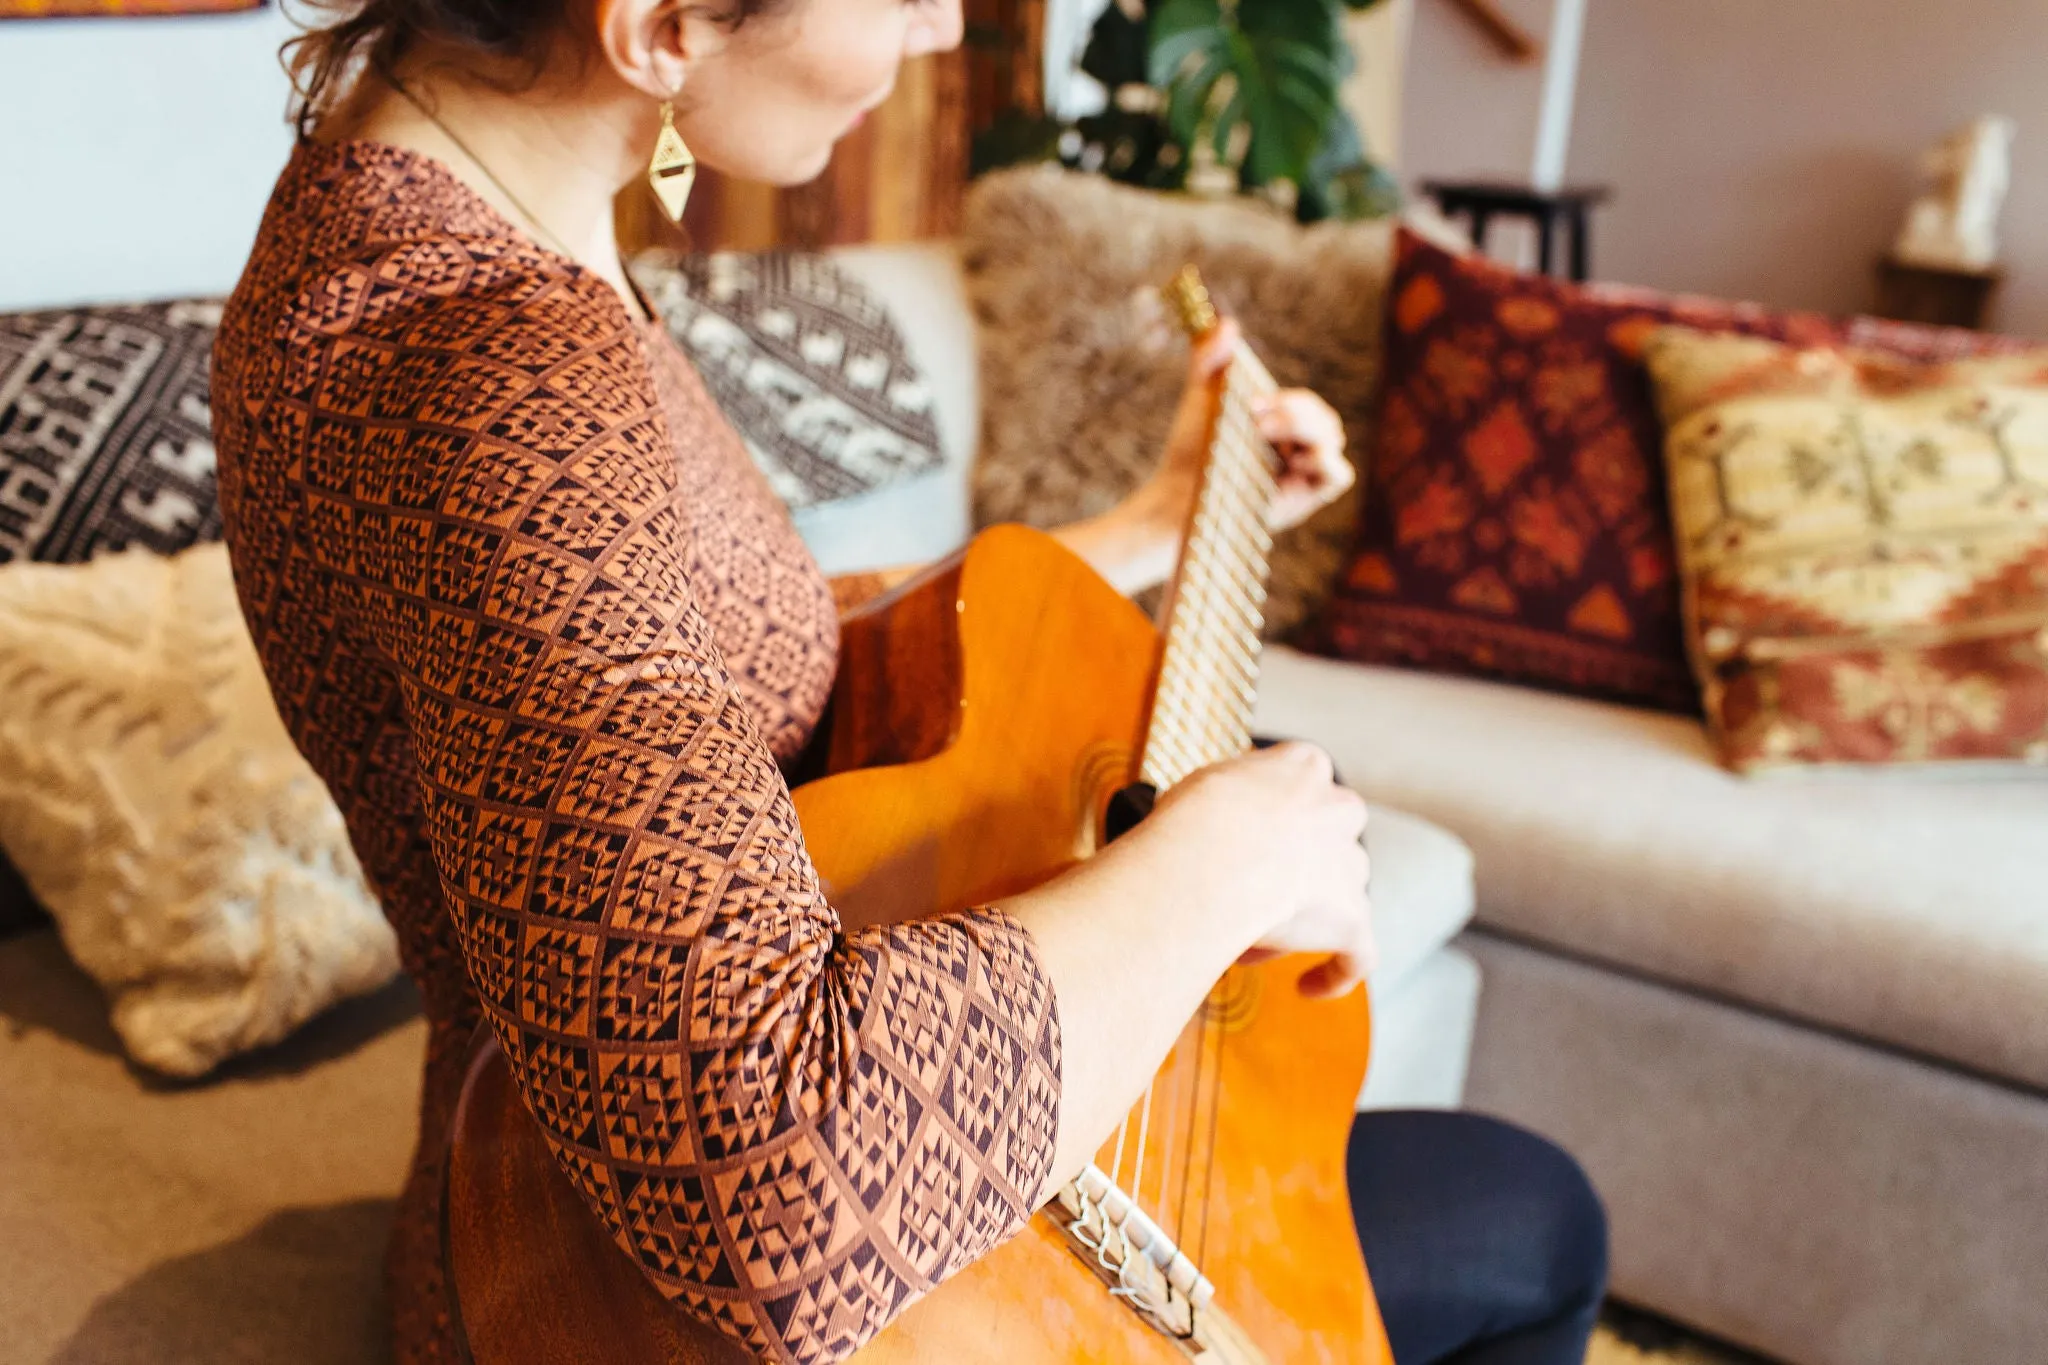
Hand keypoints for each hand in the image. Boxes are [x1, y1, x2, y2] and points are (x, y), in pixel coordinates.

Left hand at [1128, 318, 1357, 542]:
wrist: (1176, 496)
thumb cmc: (1189, 452)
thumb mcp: (1200, 398)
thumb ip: (1210, 358)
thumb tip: (1227, 323)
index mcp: (1279, 425)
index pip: (1305, 403)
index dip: (1287, 400)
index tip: (1250, 403)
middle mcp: (1295, 448)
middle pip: (1325, 418)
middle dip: (1295, 412)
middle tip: (1255, 419)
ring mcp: (1303, 474)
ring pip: (1334, 438)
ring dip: (1304, 429)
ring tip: (1263, 434)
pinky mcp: (1306, 498)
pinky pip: (1340, 474)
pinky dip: (1326, 460)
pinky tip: (1292, 461)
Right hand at [1144, 742, 1374, 998]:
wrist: (1210, 853)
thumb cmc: (1192, 818)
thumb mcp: (1203, 785)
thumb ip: (1226, 802)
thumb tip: (1202, 828)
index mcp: (1304, 767)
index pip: (1302, 788)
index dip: (1272, 819)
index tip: (1245, 838)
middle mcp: (1339, 811)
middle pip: (1325, 844)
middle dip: (1292, 871)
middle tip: (1243, 894)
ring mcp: (1351, 867)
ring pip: (1334, 898)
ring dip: (1296, 921)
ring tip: (1242, 940)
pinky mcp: (1353, 920)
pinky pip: (1357, 955)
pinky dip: (1337, 973)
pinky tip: (1308, 987)